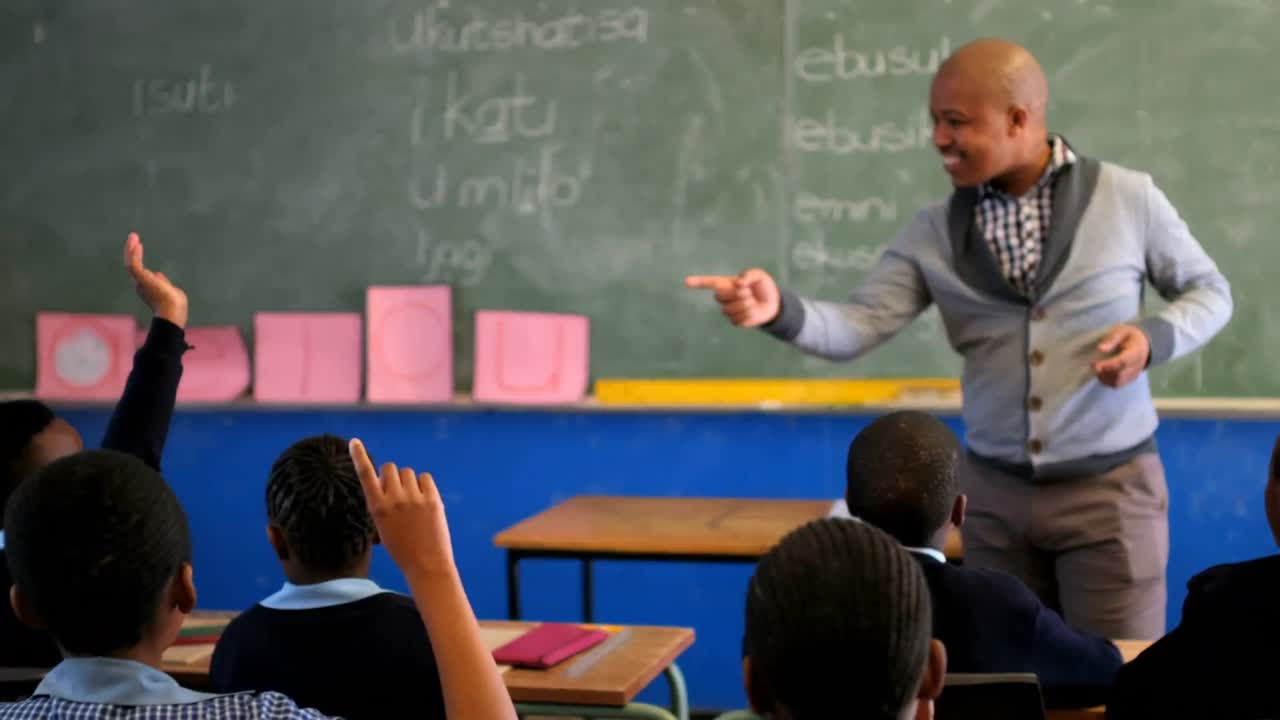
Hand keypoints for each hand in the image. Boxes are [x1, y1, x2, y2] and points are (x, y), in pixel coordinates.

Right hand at [123, 232, 187, 327]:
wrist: (173, 313)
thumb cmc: (175, 306)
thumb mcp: (170, 291)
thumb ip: (163, 282)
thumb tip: (157, 275)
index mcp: (147, 288)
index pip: (140, 271)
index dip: (138, 258)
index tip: (139, 247)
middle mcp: (141, 285)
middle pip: (133, 265)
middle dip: (131, 251)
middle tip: (133, 238)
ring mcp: (140, 282)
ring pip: (131, 263)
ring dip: (131, 249)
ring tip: (133, 236)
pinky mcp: (142, 279)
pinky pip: (134, 264)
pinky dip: (133, 253)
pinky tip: (136, 243)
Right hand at [349, 439, 453, 575]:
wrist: (426, 564)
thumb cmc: (402, 548)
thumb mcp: (382, 527)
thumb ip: (383, 503)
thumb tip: (387, 483)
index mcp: (377, 508)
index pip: (365, 476)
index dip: (359, 457)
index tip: (354, 442)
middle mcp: (393, 499)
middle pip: (389, 468)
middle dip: (392, 476)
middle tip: (398, 492)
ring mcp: (414, 498)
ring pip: (408, 472)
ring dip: (409, 482)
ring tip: (413, 502)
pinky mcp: (432, 499)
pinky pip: (425, 478)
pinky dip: (424, 486)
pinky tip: (425, 502)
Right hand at [684, 268, 780, 326]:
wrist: (773, 302)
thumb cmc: (763, 286)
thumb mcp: (759, 275)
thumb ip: (749, 275)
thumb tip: (738, 283)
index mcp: (727, 283)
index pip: (709, 283)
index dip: (697, 282)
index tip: (686, 282)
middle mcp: (724, 297)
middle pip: (719, 296)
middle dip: (737, 293)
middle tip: (749, 292)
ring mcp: (728, 309)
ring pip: (728, 309)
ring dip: (744, 305)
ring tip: (753, 302)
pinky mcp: (735, 321)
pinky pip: (737, 319)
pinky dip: (749, 314)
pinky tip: (753, 311)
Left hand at [1092, 325, 1150, 387]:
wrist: (1143, 344)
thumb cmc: (1129, 336)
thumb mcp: (1121, 331)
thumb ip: (1111, 339)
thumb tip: (1100, 348)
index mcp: (1136, 352)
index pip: (1123, 362)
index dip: (1108, 365)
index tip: (1094, 364)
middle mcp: (1137, 365)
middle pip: (1120, 374)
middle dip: (1104, 372)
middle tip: (1094, 365)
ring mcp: (1134, 374)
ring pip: (1118, 382)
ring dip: (1105, 378)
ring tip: (1098, 368)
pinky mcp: (1130, 379)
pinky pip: (1118, 385)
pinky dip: (1108, 381)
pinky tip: (1102, 373)